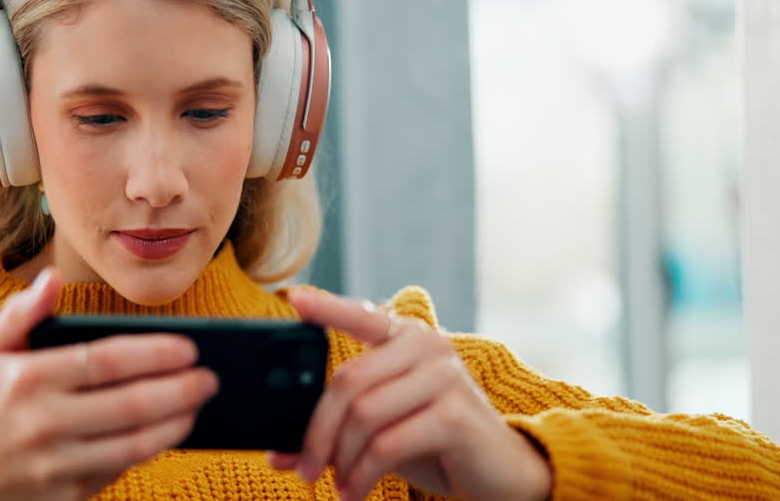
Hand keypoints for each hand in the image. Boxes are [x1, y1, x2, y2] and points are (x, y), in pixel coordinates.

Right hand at [0, 270, 218, 500]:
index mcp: (28, 379)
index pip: (106, 361)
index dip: (154, 353)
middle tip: (209, 376)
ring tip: (198, 403)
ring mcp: (56, 463)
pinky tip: (170, 431)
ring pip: (134, 443)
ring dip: (176, 422)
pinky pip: (121, 469)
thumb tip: (51, 278)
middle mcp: (43, 422)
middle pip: (130, 404)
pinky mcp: (67, 495)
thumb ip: (22, 313)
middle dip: (180, 388)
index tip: (188, 347)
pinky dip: (152, 449)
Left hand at [269, 289, 551, 500]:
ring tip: (336, 485)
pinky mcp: (454, 415)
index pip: (361, 314)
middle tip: (301, 467)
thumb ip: (336, 429)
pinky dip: (362, 473)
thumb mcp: (381, 429)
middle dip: (317, 431)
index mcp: (407, 337)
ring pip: (364, 414)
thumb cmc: (435, 443)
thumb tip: (278, 452)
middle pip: (348, 381)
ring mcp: (444, 376)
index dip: (326, 307)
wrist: (501, 475)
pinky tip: (354, 491)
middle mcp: (427, 346)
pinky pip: (388, 443)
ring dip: (340, 458)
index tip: (292, 298)